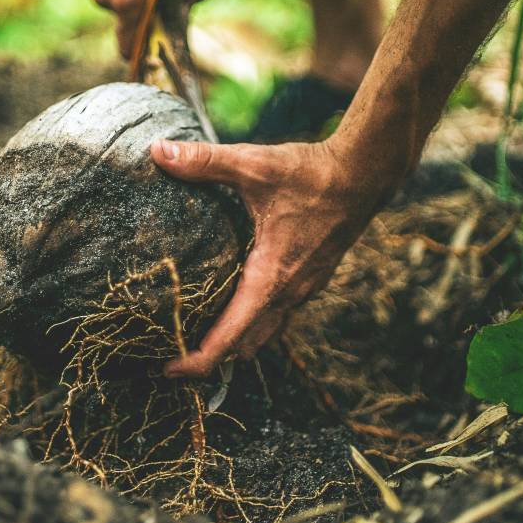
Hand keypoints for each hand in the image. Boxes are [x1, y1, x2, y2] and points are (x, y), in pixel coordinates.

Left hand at [150, 137, 403, 377]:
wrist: (365, 174)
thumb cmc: (311, 174)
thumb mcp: (253, 165)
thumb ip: (204, 162)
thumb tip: (158, 152)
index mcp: (271, 277)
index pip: (230, 337)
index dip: (197, 361)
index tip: (166, 370)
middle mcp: (290, 292)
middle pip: (245, 345)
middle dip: (210, 356)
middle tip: (171, 350)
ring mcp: (304, 289)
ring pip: (265, 331)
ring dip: (234, 340)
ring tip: (197, 334)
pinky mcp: (311, 278)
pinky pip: (279, 314)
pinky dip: (254, 320)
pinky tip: (235, 300)